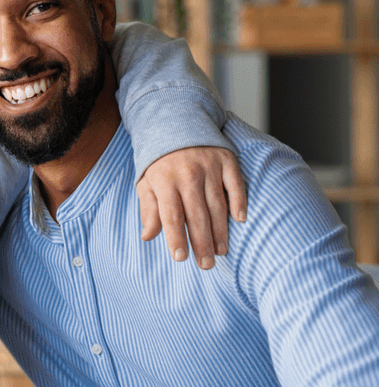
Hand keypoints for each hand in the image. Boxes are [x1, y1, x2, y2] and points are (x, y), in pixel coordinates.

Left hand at [136, 146, 246, 269]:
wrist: (175, 122)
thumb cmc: (159, 162)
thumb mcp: (146, 182)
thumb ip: (149, 209)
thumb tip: (147, 236)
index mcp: (164, 181)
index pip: (171, 216)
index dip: (176, 238)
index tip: (180, 258)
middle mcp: (187, 174)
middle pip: (196, 215)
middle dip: (201, 243)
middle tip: (206, 264)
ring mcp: (208, 166)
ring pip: (217, 204)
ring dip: (220, 231)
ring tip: (221, 251)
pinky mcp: (225, 159)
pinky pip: (235, 184)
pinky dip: (239, 202)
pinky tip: (240, 220)